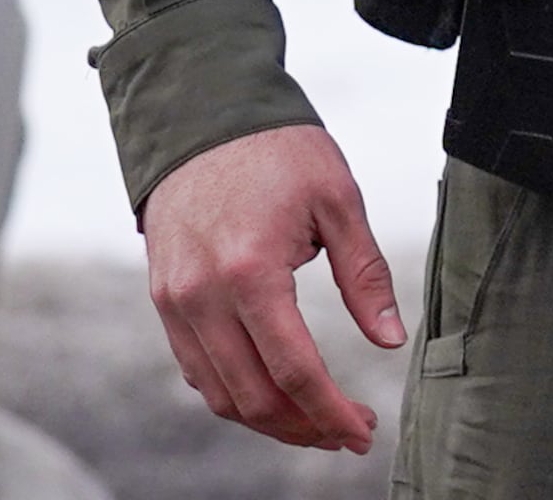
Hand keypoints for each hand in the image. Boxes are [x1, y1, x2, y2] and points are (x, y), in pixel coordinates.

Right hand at [140, 123, 403, 453]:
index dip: (331, 413)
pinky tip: (275, 391)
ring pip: (219, 392)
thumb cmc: (279, 152)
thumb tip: (389, 340)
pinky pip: (196, 367)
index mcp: (251, 272)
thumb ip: (365, 275)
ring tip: (319, 421)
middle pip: (252, 397)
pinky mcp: (164, 300)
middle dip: (304, 428)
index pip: (293, 370)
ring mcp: (174, 302)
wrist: (202, 117)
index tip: (363, 432)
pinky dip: (234, 392)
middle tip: (349, 434)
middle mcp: (201, 297)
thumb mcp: (340, 201)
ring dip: (269, 420)